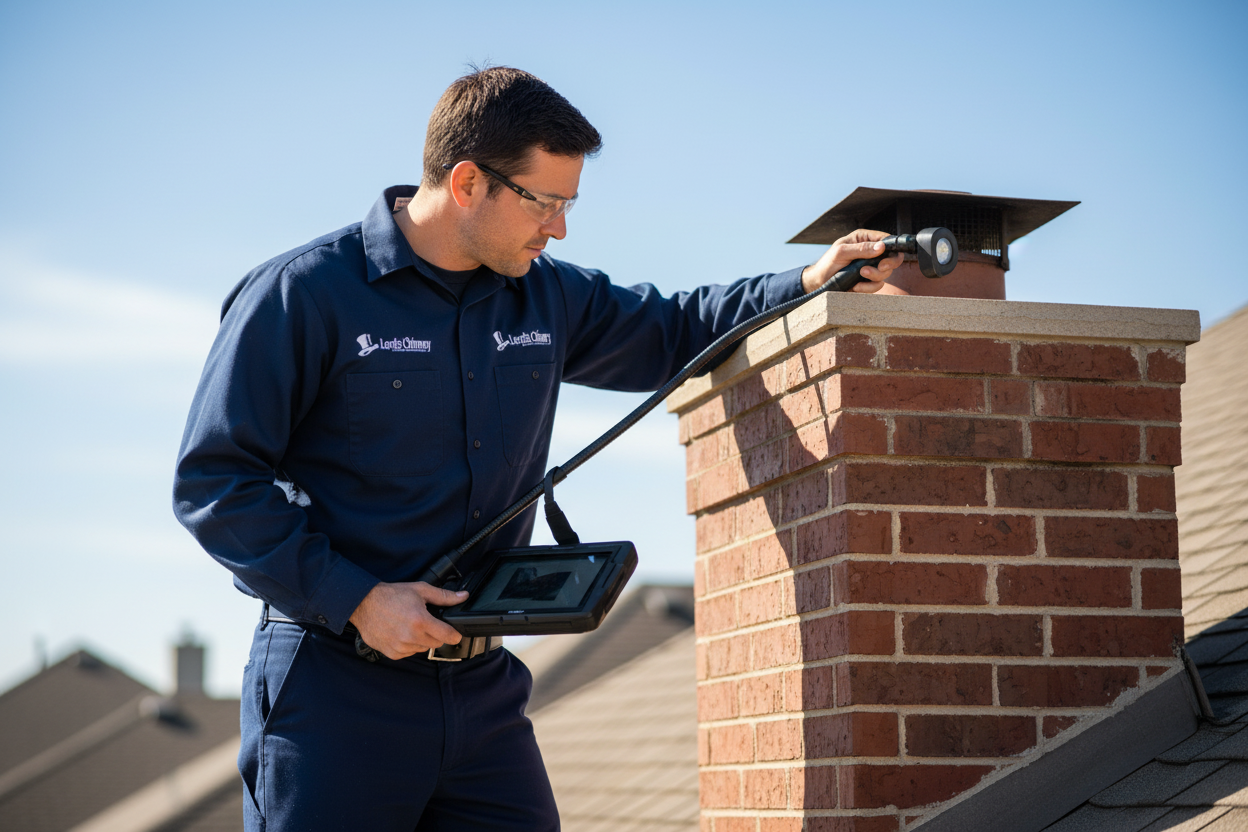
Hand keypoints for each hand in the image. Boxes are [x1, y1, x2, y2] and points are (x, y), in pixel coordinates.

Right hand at [348, 581, 468, 659]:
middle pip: (436, 643)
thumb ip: (444, 596)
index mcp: (420, 621)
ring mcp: (401, 647)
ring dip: (421, 640)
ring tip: (411, 626)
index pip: (448, 636)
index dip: (454, 634)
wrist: (364, 604)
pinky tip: (401, 633)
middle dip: (435, 633)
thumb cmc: (391, 595)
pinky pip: (409, 653)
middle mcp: (411, 637)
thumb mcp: (420, 590)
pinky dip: (409, 645)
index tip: (455, 633)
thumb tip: (463, 596)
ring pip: (422, 648)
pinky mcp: (392, 653)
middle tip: (425, 622)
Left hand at [801, 229, 906, 294]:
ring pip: (886, 273)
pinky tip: (856, 285)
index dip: (891, 248)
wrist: (819, 283)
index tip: (884, 258)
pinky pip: (877, 285)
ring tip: (860, 274)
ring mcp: (870, 267)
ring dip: (875, 276)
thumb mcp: (841, 252)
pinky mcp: (868, 281)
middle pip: (892, 257)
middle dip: (887, 265)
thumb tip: (881, 247)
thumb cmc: (827, 263)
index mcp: (863, 239)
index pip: (886, 239)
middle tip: (879, 268)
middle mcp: (869, 251)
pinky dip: (868, 287)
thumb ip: (861, 249)